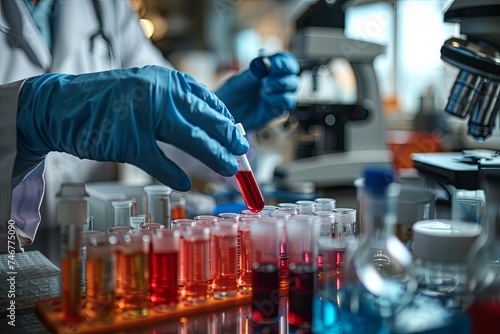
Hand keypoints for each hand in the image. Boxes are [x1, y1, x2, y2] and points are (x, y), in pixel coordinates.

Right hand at [15, 66, 248, 190]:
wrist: (60, 107)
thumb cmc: (108, 102)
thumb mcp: (144, 90)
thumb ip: (174, 105)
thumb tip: (209, 127)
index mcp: (164, 79)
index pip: (206, 99)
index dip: (225, 119)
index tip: (238, 133)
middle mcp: (157, 92)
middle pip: (204, 118)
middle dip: (227, 137)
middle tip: (242, 152)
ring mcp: (142, 116)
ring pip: (190, 139)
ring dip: (213, 156)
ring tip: (229, 168)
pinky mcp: (127, 140)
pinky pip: (159, 162)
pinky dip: (174, 174)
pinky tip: (186, 182)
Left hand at [215, 52, 299, 131]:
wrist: (225, 116)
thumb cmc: (230, 95)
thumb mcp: (237, 81)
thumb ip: (251, 73)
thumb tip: (263, 63)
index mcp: (267, 68)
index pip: (284, 60)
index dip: (283, 61)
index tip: (274, 65)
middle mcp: (275, 80)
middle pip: (293, 73)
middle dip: (282, 75)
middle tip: (267, 82)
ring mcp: (278, 95)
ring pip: (294, 87)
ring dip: (281, 87)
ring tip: (263, 92)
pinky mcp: (278, 109)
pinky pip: (290, 103)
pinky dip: (281, 100)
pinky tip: (268, 100)